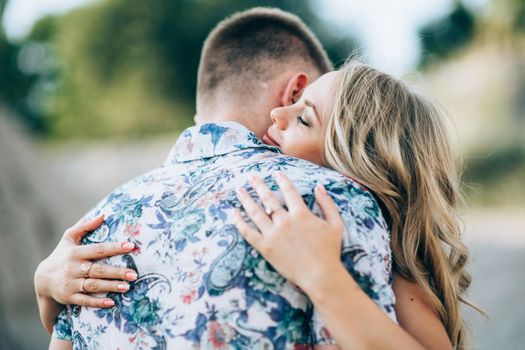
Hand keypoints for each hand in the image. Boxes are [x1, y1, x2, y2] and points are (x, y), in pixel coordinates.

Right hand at [34, 214, 137, 307]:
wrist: (42, 279)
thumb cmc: (62, 255)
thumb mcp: (69, 238)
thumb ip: (85, 226)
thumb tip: (103, 215)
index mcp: (76, 252)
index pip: (98, 249)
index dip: (114, 248)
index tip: (130, 246)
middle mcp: (73, 268)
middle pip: (99, 270)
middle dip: (117, 272)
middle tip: (133, 274)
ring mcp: (71, 284)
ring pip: (94, 285)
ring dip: (111, 286)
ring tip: (127, 286)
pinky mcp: (69, 297)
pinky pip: (85, 300)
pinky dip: (97, 302)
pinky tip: (111, 302)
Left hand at [233, 172, 344, 293]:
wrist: (320, 276)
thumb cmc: (329, 251)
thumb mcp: (335, 224)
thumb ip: (328, 204)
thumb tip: (319, 187)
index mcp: (301, 214)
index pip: (289, 191)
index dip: (282, 180)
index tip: (276, 173)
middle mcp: (284, 221)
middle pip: (268, 198)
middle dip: (258, 185)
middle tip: (251, 176)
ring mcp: (273, 234)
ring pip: (255, 212)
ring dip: (246, 199)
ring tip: (239, 191)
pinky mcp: (265, 248)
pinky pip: (248, 232)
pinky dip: (239, 222)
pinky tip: (234, 213)